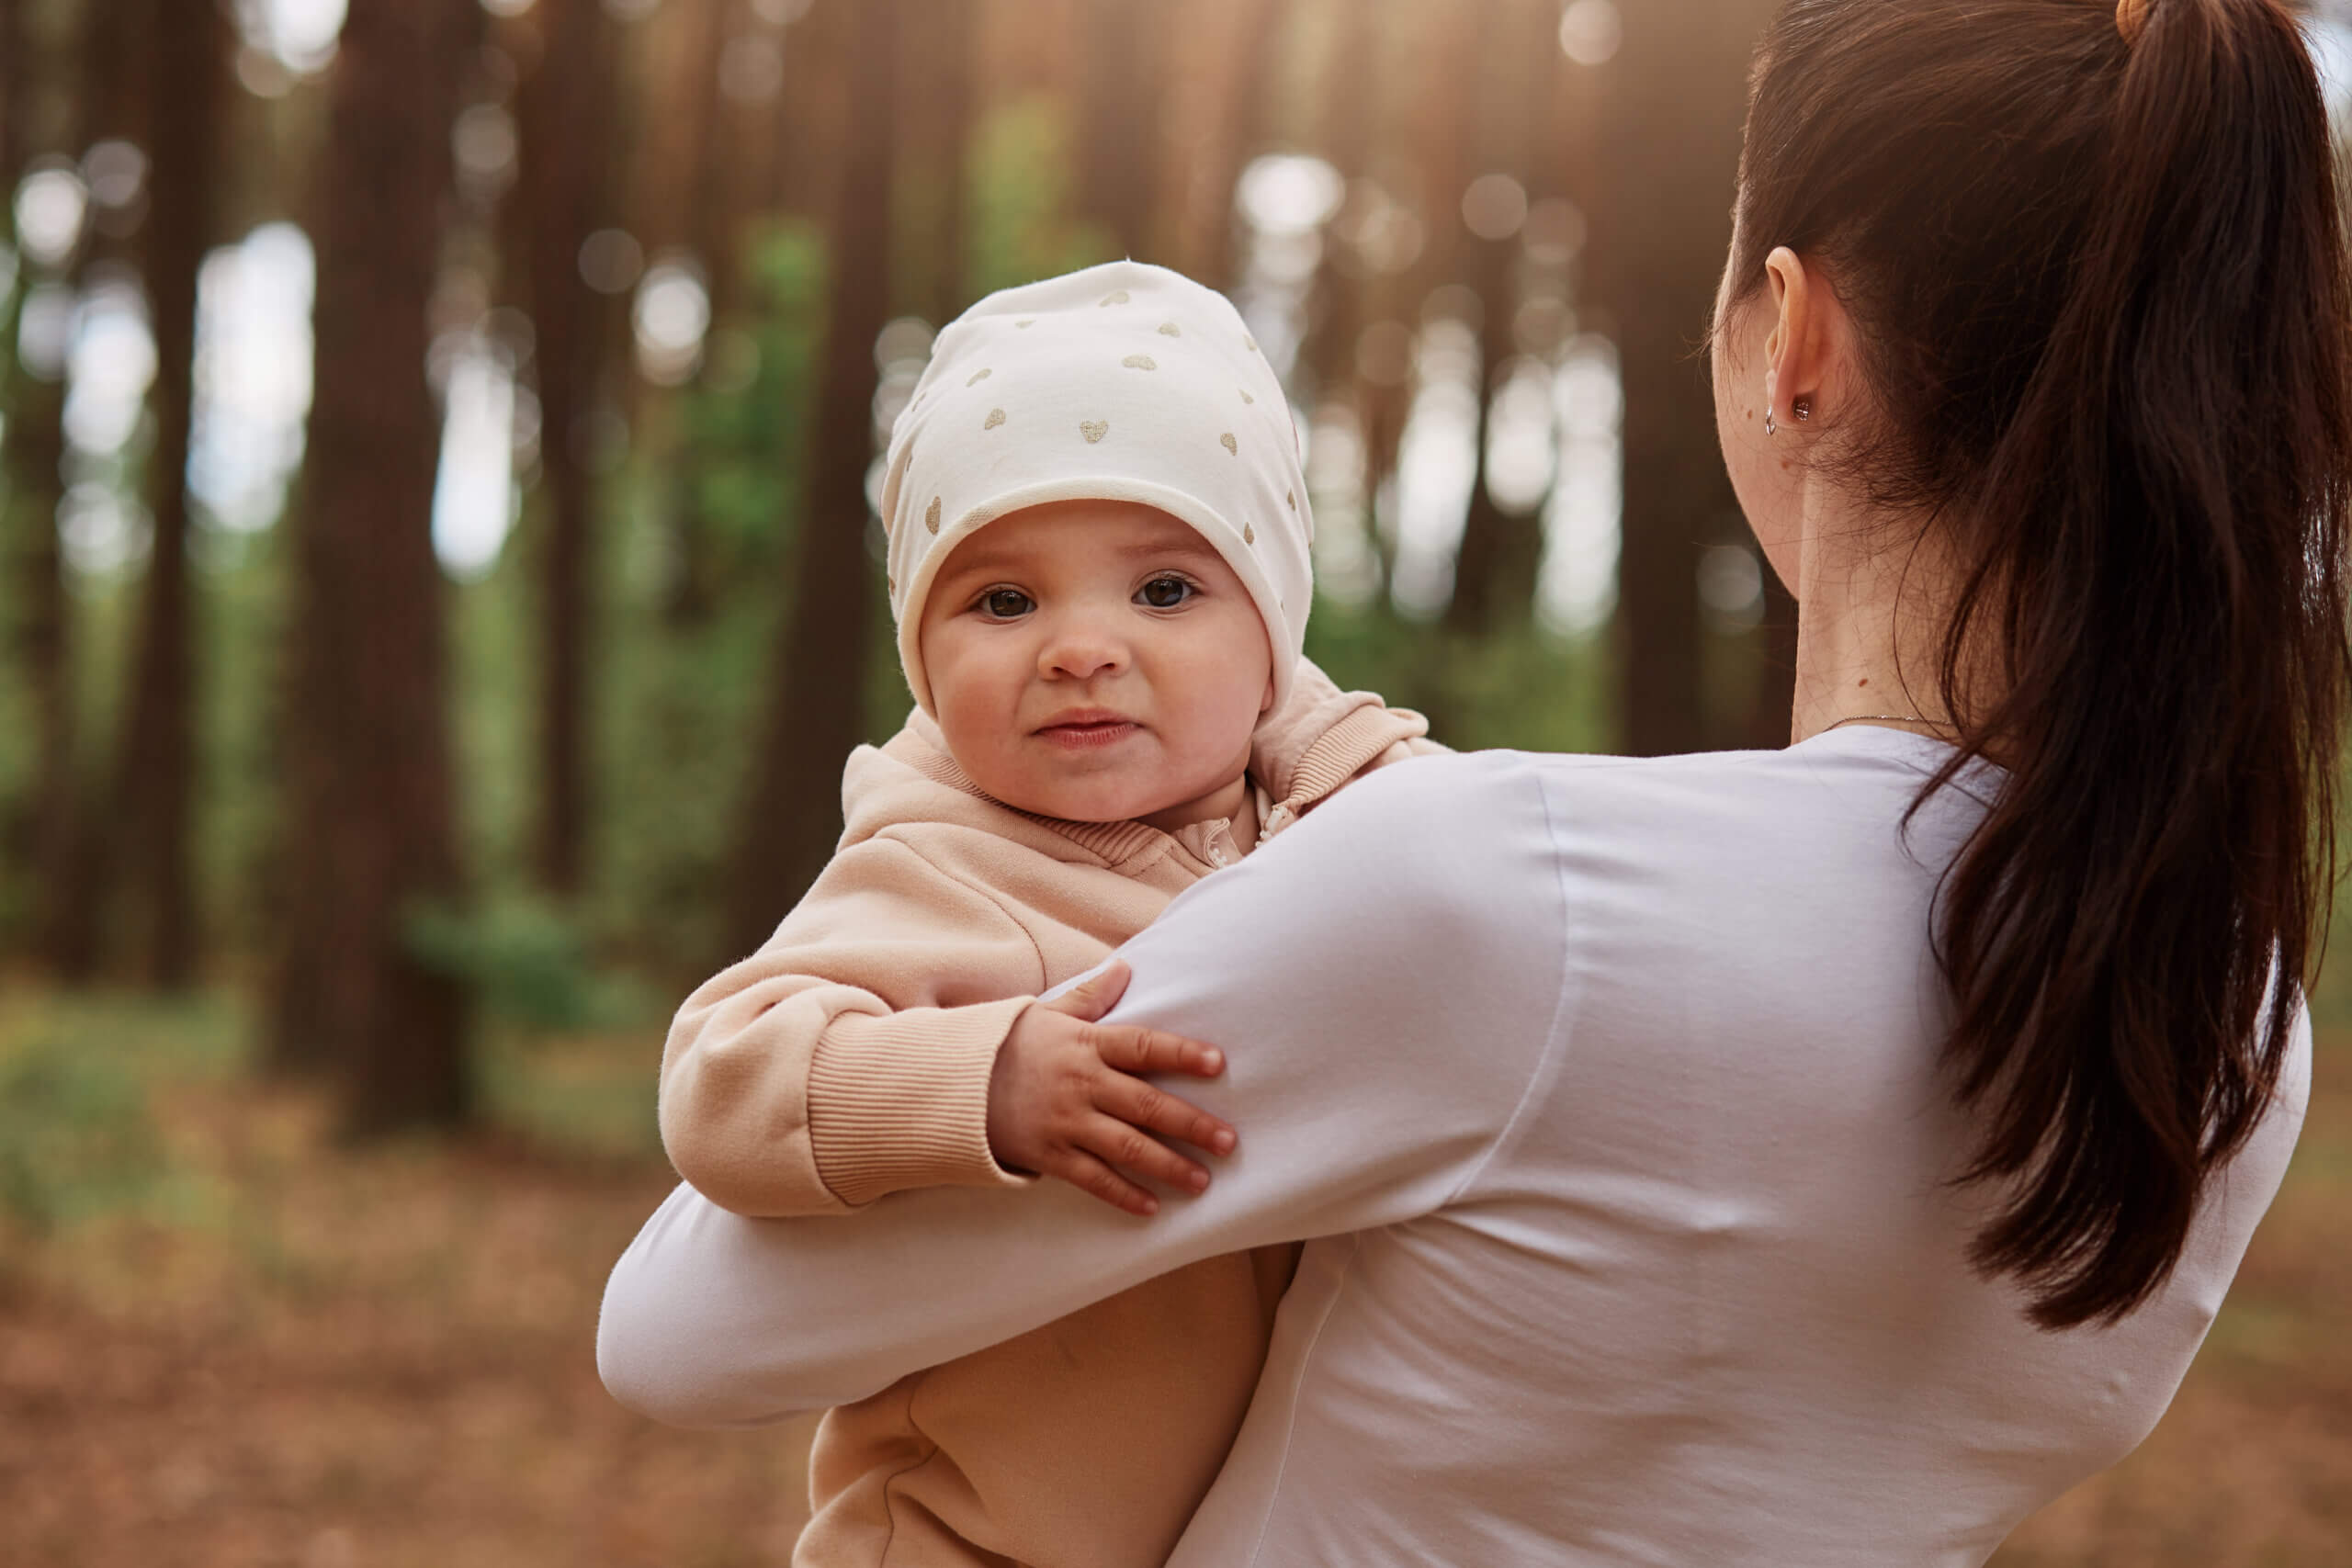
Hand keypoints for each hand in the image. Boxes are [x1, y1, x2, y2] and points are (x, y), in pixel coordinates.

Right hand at [985, 960, 1236, 1215]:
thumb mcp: (1048, 1012)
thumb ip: (1091, 996)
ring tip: (1202, 1180)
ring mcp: (1065, 1122)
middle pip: (1147, 1104)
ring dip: (1169, 1166)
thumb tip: (1125, 967)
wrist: (952, 1083)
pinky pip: (1093, 1180)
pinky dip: (1123, 1195)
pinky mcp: (1049, 1155)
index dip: (1182, 1053)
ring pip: (1127, 1148)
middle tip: (1229, 1141)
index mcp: (1085, 1044)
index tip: (1219, 1064)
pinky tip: (1151, 1207)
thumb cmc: (1008, 1044)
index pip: (1143, 1046)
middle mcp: (1081, 1083)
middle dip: (1192, 1124)